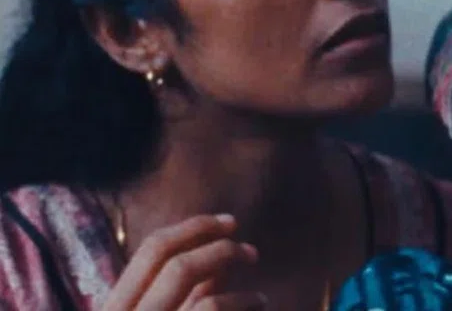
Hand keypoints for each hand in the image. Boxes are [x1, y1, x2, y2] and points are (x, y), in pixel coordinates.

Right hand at [101, 214, 265, 310]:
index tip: (227, 223)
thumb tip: (221, 268)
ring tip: (259, 290)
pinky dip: (242, 299)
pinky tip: (261, 302)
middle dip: (210, 237)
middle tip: (250, 249)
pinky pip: (209, 305)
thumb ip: (188, 299)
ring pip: (182, 271)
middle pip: (162, 252)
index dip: (192, 228)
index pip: (150, 250)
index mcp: (115, 309)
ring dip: (227, 263)